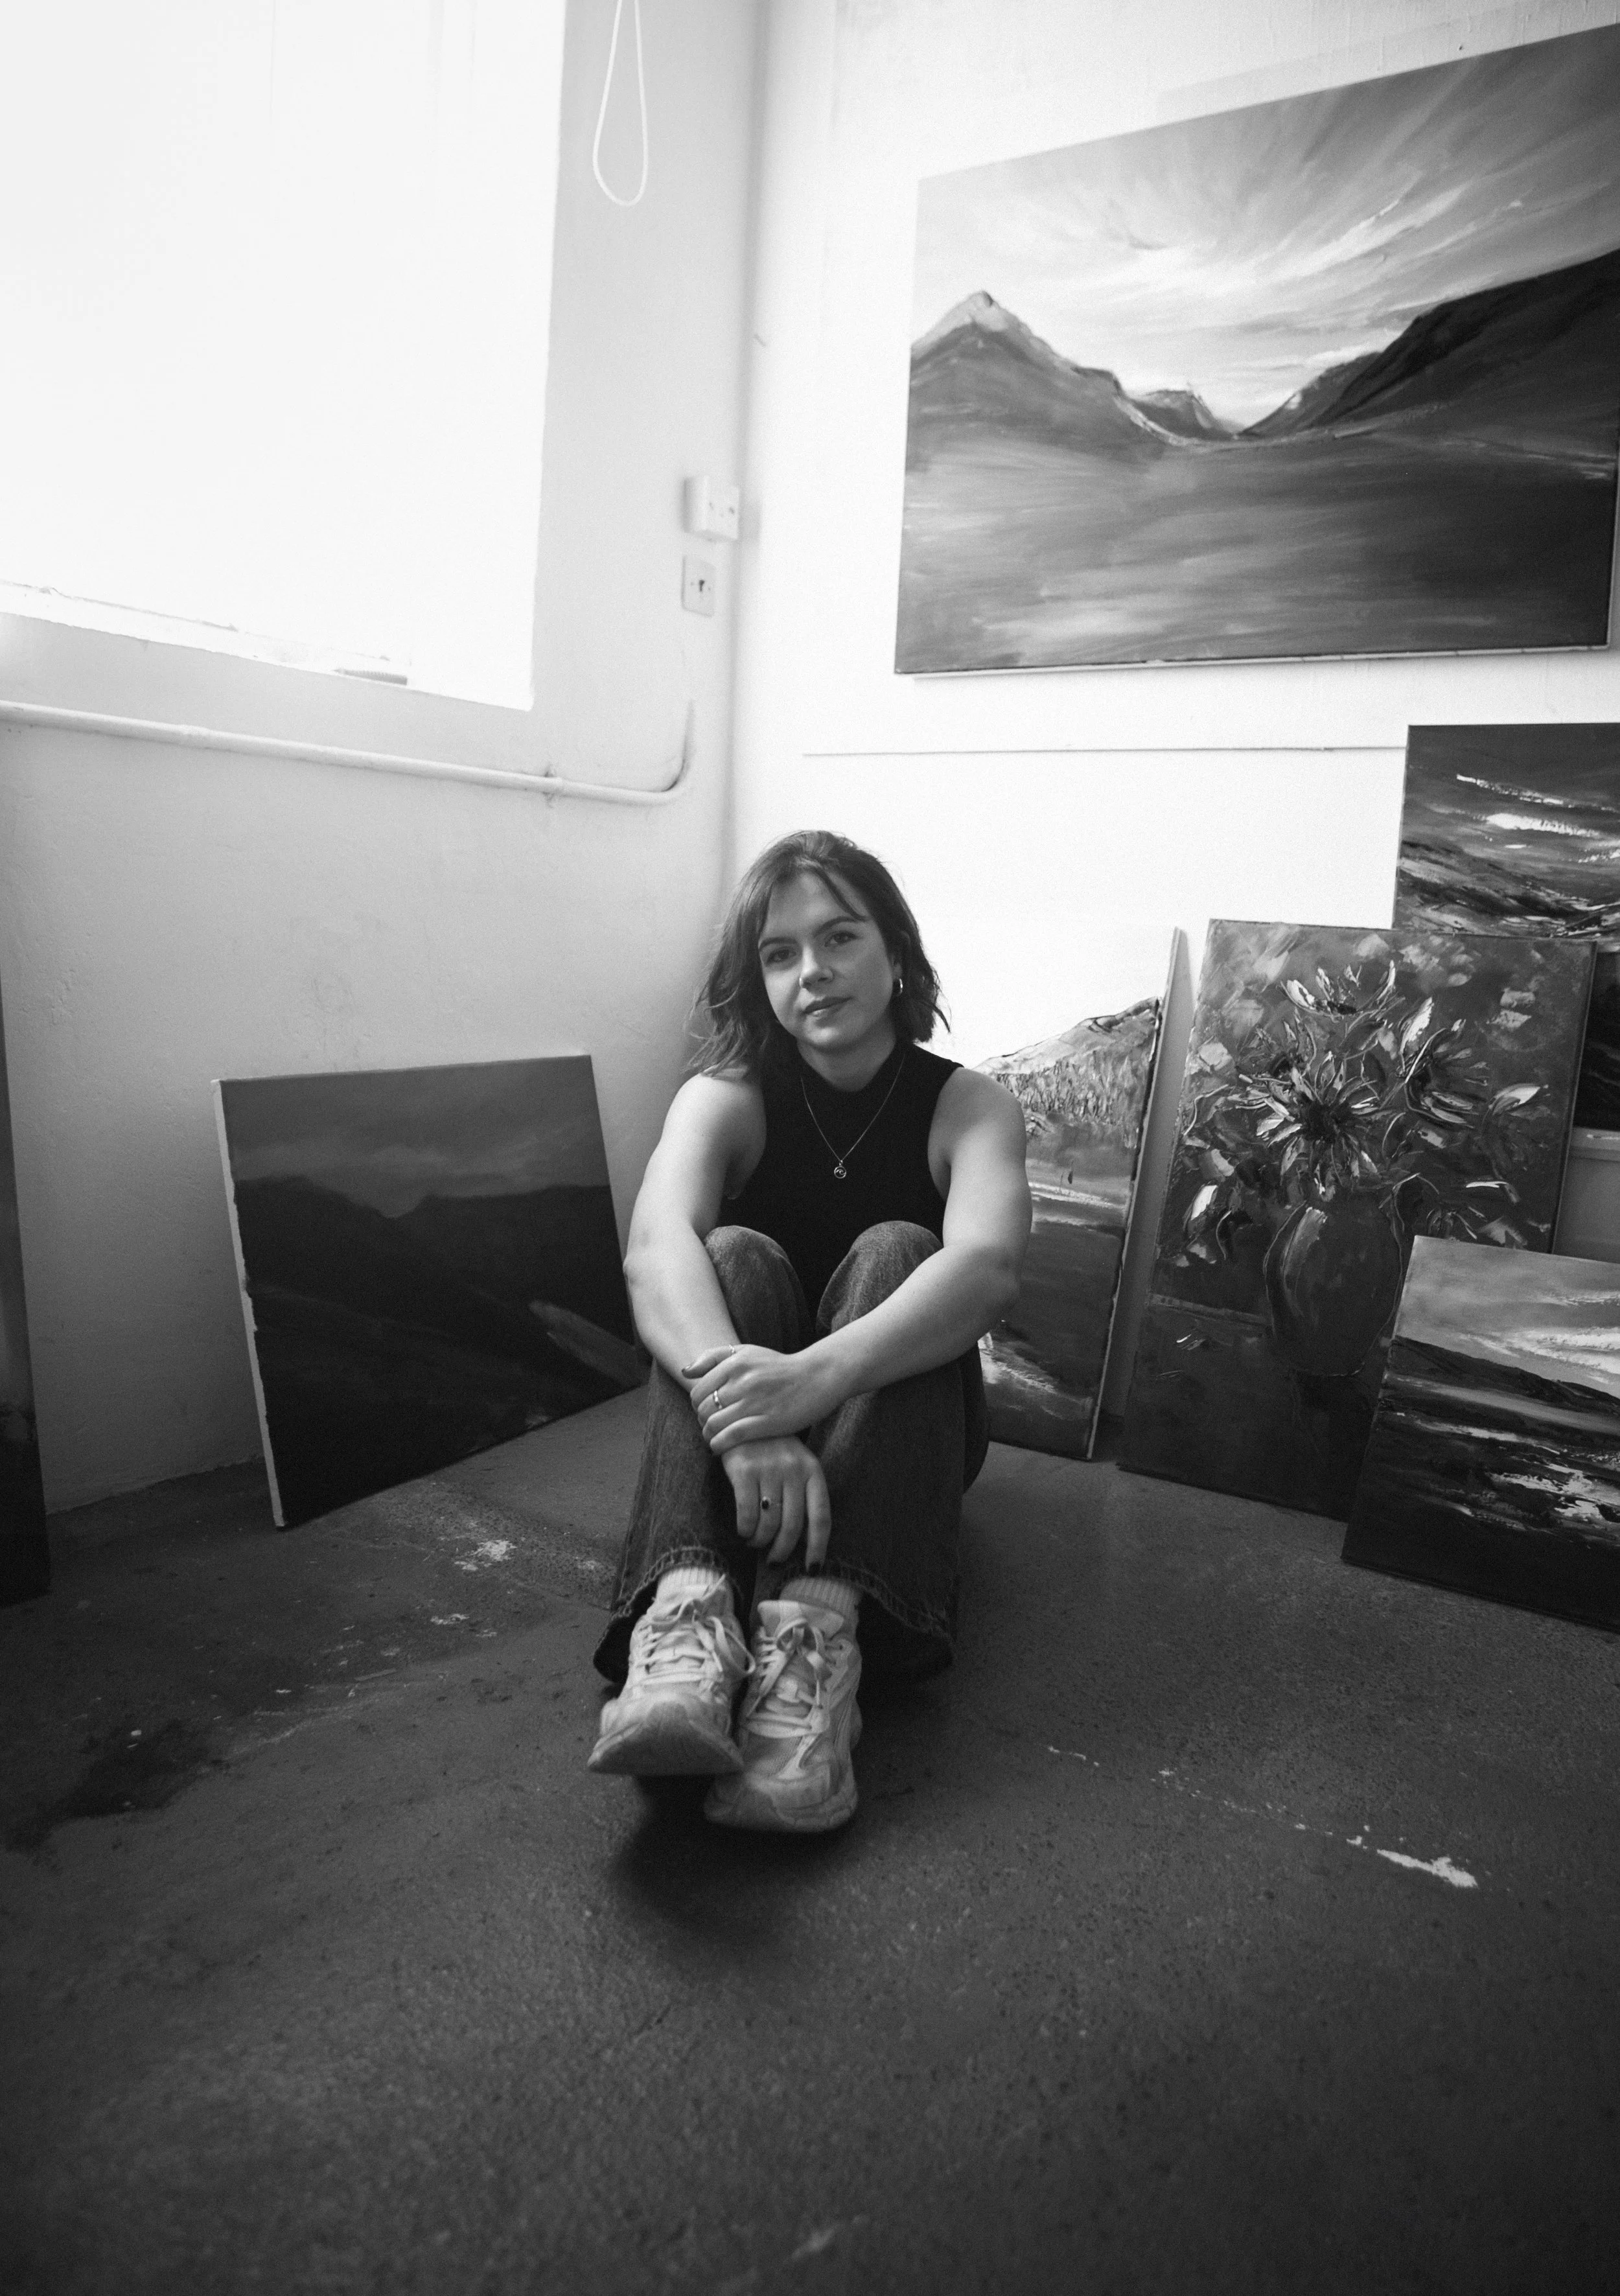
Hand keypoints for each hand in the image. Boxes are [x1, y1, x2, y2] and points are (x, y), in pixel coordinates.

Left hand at [682, 1343, 840, 1451]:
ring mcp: (755, 1402)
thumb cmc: (780, 1367)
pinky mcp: (767, 1422)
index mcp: (735, 1363)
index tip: (707, 1412)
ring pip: (713, 1424)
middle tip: (711, 1426)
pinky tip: (720, 1447)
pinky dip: (719, 1445)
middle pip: (703, 1410)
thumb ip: (713, 1357)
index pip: (698, 1391)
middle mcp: (742, 1381)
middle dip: (702, 1421)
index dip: (697, 1406)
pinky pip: (731, 1437)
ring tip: (715, 1438)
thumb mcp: (747, 1352)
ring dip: (709, 1436)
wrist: (818, 1376)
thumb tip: (685, 1372)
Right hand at [719, 1435, 830, 1567]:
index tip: (812, 1567)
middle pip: (793, 1526)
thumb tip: (806, 1543)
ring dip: (760, 1541)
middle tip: (773, 1559)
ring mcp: (769, 1468)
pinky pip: (747, 1514)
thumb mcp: (796, 1467)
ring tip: (755, 1542)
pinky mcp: (744, 1469)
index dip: (818, 1547)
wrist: (742, 1419)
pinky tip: (743, 1530)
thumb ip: (803, 1497)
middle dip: (782, 1550)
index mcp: (812, 1471)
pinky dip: (745, 1529)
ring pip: (769, 1523)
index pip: (821, 1517)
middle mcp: (793, 1470)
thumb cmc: (773, 1451)